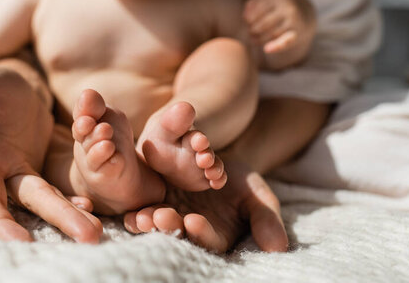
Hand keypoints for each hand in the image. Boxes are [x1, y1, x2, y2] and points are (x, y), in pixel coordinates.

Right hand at [0, 66, 101, 242]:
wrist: (18, 83)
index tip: (21, 242)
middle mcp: (7, 172)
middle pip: (32, 202)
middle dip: (59, 219)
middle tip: (90, 238)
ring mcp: (28, 170)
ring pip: (50, 197)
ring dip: (72, 214)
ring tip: (98, 232)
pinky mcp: (47, 165)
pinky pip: (64, 183)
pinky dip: (78, 194)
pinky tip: (98, 205)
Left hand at [123, 160, 287, 252]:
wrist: (217, 161)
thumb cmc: (241, 184)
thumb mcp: (257, 197)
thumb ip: (266, 220)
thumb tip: (278, 247)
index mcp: (214, 236)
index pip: (207, 240)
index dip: (202, 234)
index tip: (195, 223)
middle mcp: (188, 230)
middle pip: (177, 234)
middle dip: (169, 227)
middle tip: (161, 217)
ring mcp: (169, 216)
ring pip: (155, 224)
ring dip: (147, 222)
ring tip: (143, 216)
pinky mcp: (153, 200)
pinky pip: (141, 207)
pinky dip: (136, 209)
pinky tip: (130, 207)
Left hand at [244, 0, 315, 54]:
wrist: (306, 11)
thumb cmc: (279, 5)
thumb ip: (252, 4)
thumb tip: (245, 17)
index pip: (257, 9)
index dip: (248, 18)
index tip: (246, 22)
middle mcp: (288, 7)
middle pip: (263, 24)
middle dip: (252, 30)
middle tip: (249, 33)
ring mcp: (294, 20)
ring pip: (271, 34)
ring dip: (259, 39)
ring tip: (253, 40)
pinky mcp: (298, 33)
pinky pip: (286, 41)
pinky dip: (276, 46)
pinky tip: (266, 49)